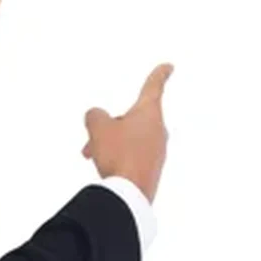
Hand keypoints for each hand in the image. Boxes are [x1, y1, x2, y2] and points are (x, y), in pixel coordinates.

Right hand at [82, 63, 172, 202]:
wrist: (130, 194)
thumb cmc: (118, 153)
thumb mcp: (98, 126)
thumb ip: (95, 115)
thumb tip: (98, 118)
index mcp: (149, 113)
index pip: (154, 87)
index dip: (159, 75)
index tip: (169, 66)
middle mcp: (158, 130)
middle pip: (131, 118)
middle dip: (109, 126)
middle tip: (91, 138)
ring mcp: (157, 151)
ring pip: (128, 138)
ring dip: (110, 143)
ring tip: (91, 155)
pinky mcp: (152, 169)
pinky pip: (132, 155)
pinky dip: (117, 157)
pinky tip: (106, 167)